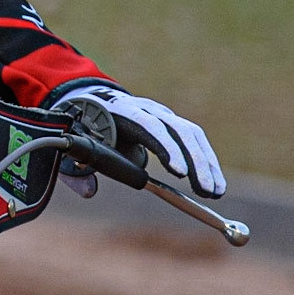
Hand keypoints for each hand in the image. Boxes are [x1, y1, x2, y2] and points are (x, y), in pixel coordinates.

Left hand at [51, 84, 225, 198]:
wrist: (94, 101)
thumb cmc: (87, 128)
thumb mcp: (78, 145)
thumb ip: (79, 169)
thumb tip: (89, 192)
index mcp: (121, 110)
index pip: (148, 125)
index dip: (165, 147)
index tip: (178, 172)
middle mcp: (147, 108)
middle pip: (177, 129)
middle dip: (194, 161)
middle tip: (205, 191)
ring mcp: (162, 114)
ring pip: (191, 134)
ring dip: (206, 164)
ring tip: (215, 193)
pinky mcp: (173, 123)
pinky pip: (195, 140)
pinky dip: (207, 162)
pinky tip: (215, 185)